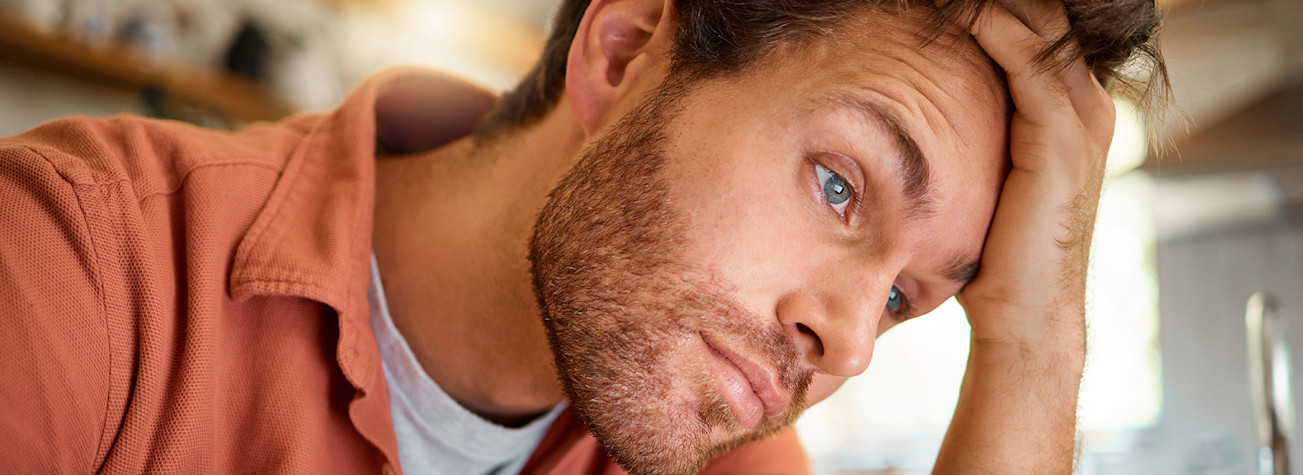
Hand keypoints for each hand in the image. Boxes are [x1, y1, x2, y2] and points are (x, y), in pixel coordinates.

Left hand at [955, 0, 1116, 351]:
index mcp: (1068, 109)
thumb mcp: (982, 176)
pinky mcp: (1064, 137)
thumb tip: (916, 108)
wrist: (1024, 316)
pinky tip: (953, 10)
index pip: (1033, 27)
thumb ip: (972, 133)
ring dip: (984, 2)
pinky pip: (1029, 59)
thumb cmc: (993, 254)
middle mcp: (1085, 105)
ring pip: (1039, 25)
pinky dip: (991, 26)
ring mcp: (1082, 118)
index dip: (988, 5)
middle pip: (1042, 14)